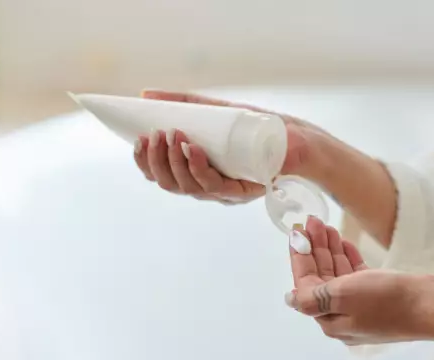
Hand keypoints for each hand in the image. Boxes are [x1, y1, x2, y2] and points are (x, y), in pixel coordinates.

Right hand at [133, 89, 338, 204]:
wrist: (295, 138)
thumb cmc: (256, 127)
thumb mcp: (216, 110)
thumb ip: (184, 104)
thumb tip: (145, 94)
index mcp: (196, 172)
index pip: (161, 176)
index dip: (144, 163)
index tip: (138, 139)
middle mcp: (207, 186)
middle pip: (170, 184)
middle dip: (157, 160)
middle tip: (155, 134)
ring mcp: (224, 192)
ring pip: (188, 187)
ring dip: (174, 162)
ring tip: (171, 135)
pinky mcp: (243, 190)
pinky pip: (214, 185)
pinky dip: (198, 167)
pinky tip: (193, 149)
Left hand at [286, 216, 433, 344]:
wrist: (432, 306)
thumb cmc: (387, 299)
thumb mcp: (343, 295)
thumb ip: (313, 296)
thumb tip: (289, 299)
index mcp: (330, 319)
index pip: (306, 284)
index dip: (299, 256)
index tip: (296, 232)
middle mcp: (343, 316)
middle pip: (321, 278)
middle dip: (315, 249)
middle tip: (312, 221)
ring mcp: (361, 308)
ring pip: (338, 275)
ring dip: (331, 251)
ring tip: (325, 226)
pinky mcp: (379, 298)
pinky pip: (356, 276)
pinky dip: (349, 259)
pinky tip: (345, 242)